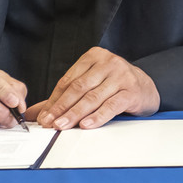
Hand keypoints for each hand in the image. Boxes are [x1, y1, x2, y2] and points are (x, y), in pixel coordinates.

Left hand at [30, 47, 158, 129]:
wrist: (147, 86)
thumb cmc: (114, 85)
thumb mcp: (90, 84)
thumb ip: (64, 96)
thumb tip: (35, 113)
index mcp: (94, 56)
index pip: (68, 80)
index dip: (54, 100)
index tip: (43, 117)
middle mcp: (108, 62)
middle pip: (79, 88)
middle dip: (61, 108)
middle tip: (49, 123)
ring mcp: (122, 75)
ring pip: (93, 97)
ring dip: (75, 114)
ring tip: (62, 126)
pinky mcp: (132, 90)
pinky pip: (111, 105)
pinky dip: (97, 116)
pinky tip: (86, 125)